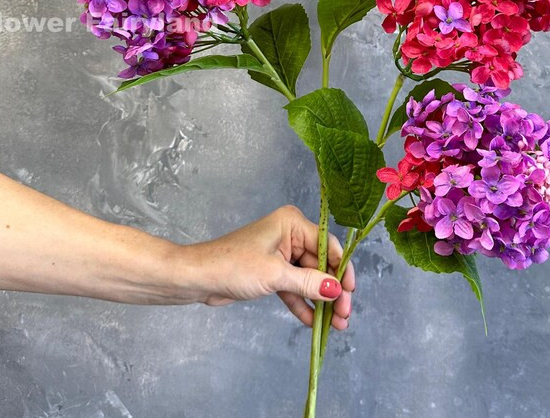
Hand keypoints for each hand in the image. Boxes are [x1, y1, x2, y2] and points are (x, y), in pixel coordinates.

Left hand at [175, 205, 355, 329]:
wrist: (198, 278)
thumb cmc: (234, 265)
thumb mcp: (275, 275)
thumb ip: (309, 282)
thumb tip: (337, 290)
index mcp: (292, 223)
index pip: (327, 245)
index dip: (341, 270)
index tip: (351, 293)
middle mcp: (290, 235)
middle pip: (321, 265)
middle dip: (332, 291)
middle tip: (344, 316)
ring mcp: (281, 255)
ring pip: (309, 279)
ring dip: (321, 301)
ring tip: (336, 325)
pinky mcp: (272, 272)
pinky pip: (294, 288)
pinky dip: (303, 304)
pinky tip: (314, 323)